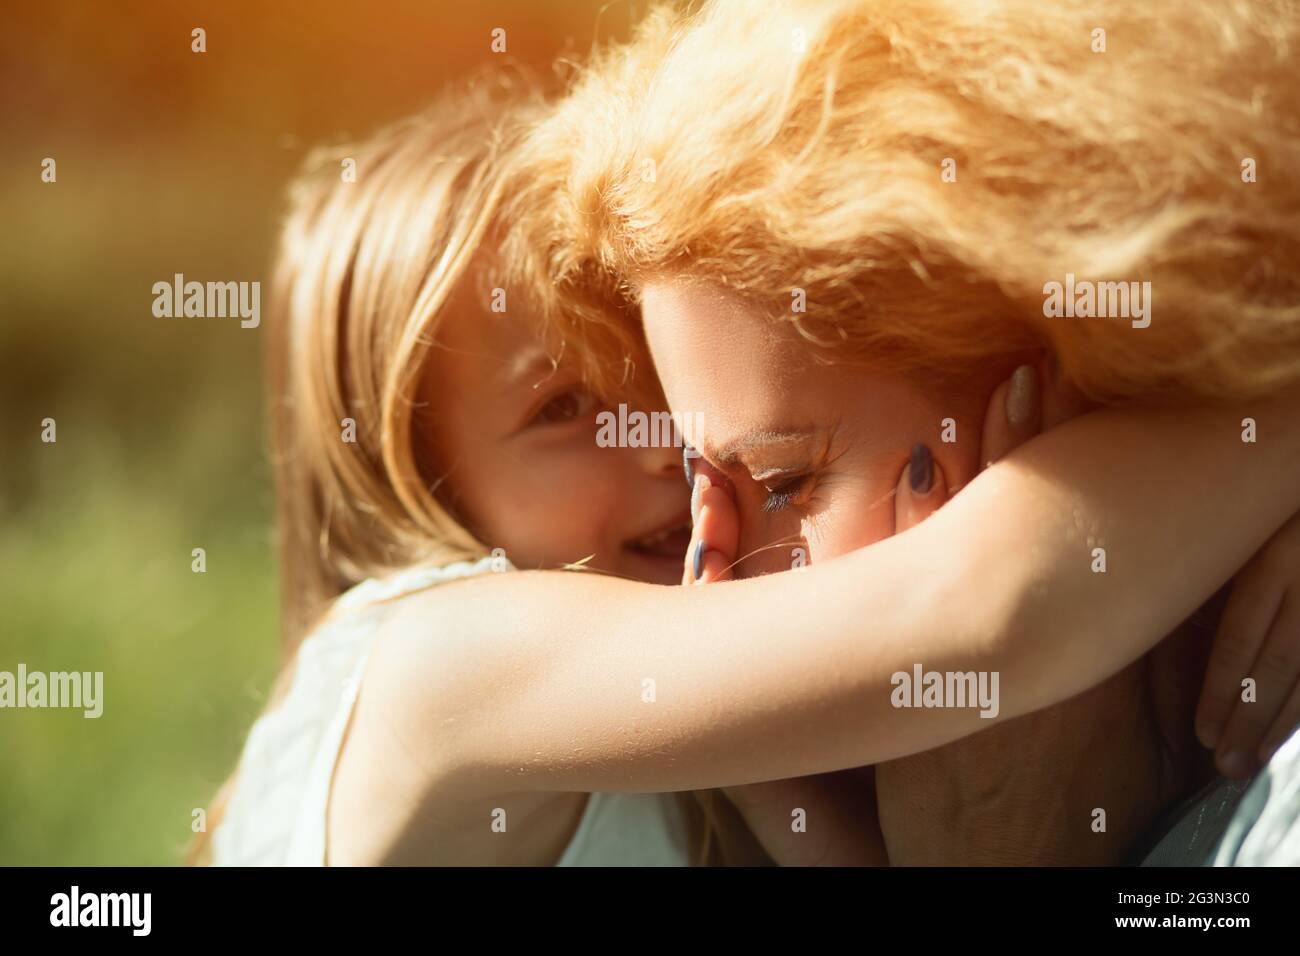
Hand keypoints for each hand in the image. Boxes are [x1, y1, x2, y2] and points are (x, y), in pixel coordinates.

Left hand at [1196, 510, 1299, 775]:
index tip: (1201, 731)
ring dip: (1280, 725)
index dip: (1222, 687)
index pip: (1243, 635)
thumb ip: (1209, 562)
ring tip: (1251, 761)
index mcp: (1272, 559)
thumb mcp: (1239, 524)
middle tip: (1223, 765)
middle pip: (1276, 665)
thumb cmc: (1267, 504)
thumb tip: (1142, 608)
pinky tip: (1289, 733)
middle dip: (1247, 720)